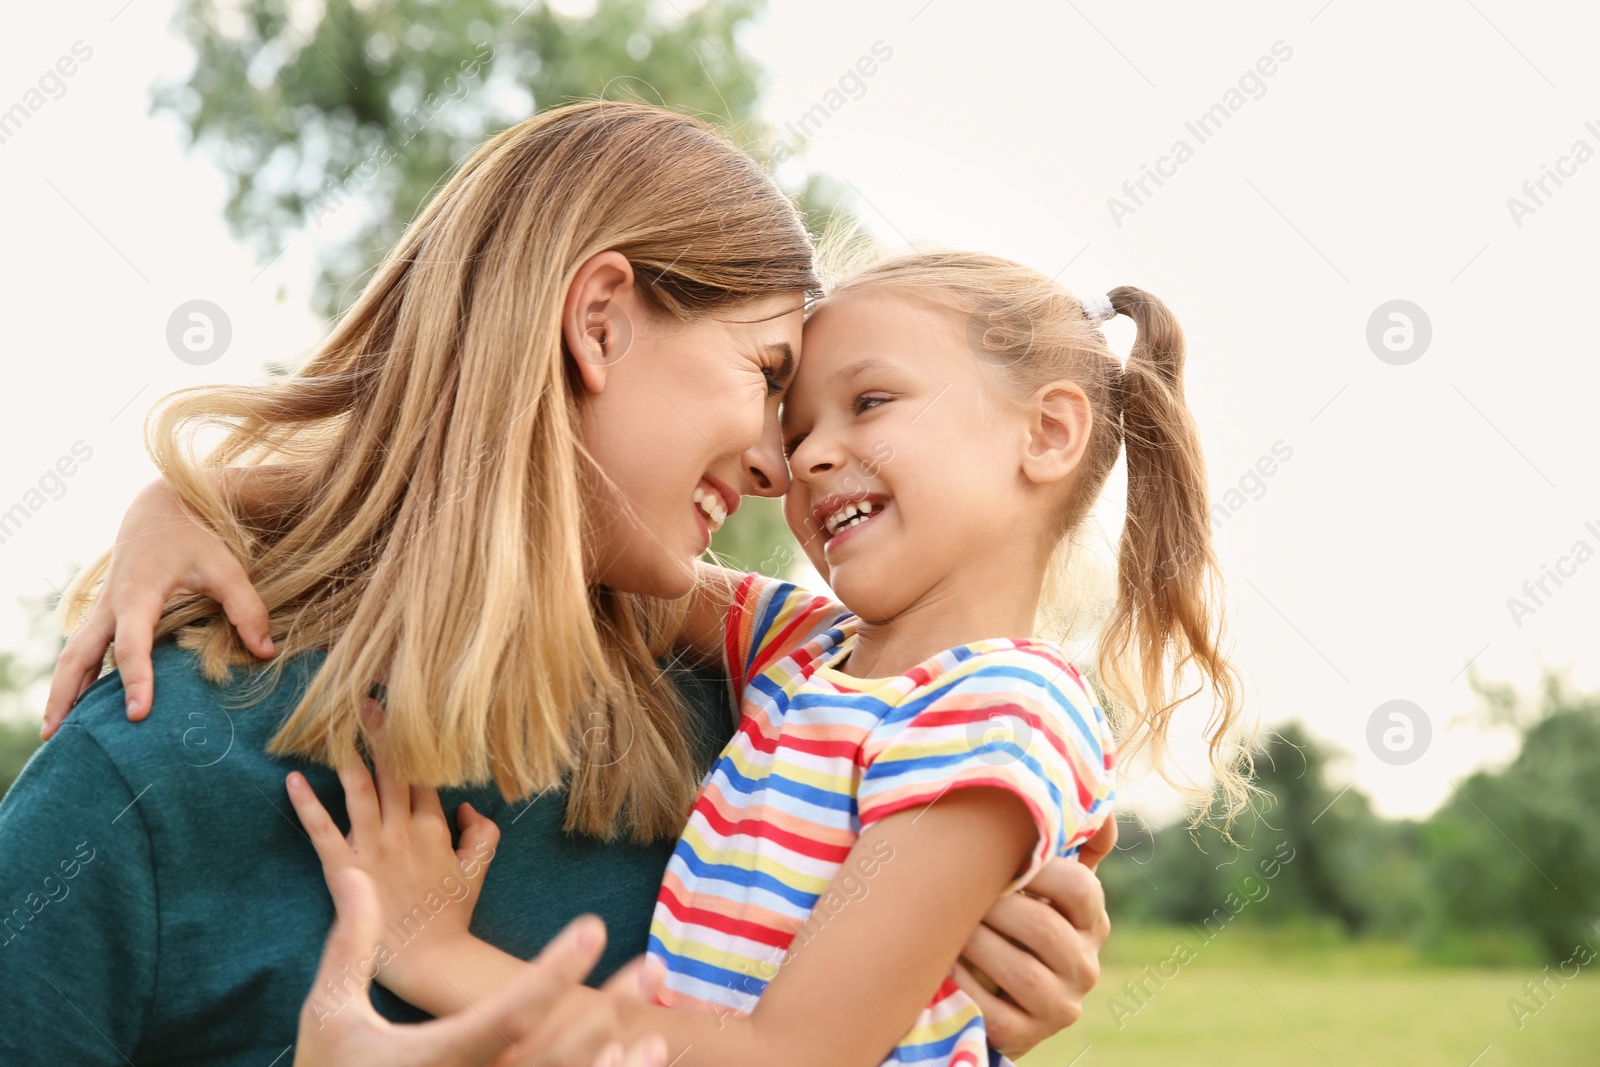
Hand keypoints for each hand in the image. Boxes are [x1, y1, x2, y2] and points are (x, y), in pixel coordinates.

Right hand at [42, 478, 272, 737]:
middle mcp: (110, 606)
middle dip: (65, 694)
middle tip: (56, 736)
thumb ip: (247, 608)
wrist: (161, 507)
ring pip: (72, 654)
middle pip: (77, 656)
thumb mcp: (226, 567)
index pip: (132, 646)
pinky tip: (76, 705)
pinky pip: (81, 649)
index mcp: (138, 595)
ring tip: (53, 732)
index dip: (136, 680)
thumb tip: (265, 652)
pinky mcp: (104, 613)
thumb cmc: (197, 537)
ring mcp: (102, 610)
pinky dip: (74, 676)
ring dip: (61, 690)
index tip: (138, 715)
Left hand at [285, 733, 501, 1004]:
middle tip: (365, 698)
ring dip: (346, 754)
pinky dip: (307, 805)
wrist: (430, 959)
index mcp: (433, 827)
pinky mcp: (344, 871)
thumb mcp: (478, 869)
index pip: (423, 773)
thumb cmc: (452, 914)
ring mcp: (371, 849)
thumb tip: (466, 806)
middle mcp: (402, 831)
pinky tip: (293, 779)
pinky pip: (322, 832)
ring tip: (334, 722)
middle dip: (380, 733)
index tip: (405, 711)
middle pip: (391, 771)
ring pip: (359, 790)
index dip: (414, 741)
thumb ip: (482, 832)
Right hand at [295, 867, 669, 1066]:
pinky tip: (631, 1065)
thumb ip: (351, 945)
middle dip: (605, 1012)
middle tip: (651, 967)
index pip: (509, 1011)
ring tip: (658, 1031)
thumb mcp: (329, 1015)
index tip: (592, 928)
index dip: (554, 971)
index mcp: (434, 1060)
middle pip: (555, 1054)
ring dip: (614, 1065)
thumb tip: (355, 874)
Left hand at [954, 832, 1112, 1057]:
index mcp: (1091, 921)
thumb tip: (1103, 813)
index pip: (1078, 887)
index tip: (1000, 862)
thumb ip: (1067, 843)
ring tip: (953, 926)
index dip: (1035, 870)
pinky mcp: (1027, 1037)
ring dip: (976, 942)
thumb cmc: (1011, 918)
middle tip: (962, 893)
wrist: (997, 993)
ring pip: (1018, 970)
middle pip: (1042, 927)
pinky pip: (992, 1009)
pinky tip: (946, 965)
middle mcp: (1085, 967)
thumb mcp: (1041, 885)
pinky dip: (963, 982)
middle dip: (995, 907)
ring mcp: (1061, 1007)